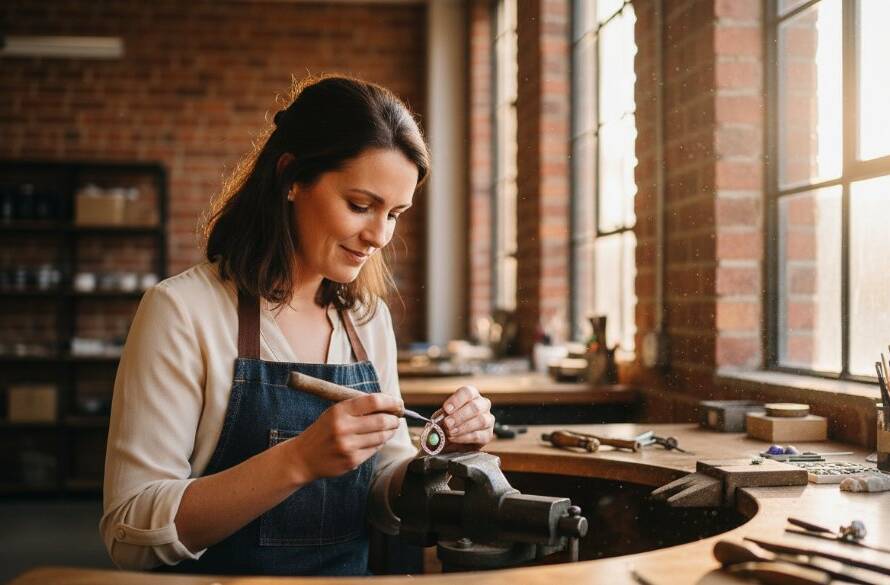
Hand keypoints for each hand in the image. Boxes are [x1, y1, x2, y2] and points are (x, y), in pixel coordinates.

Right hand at [285, 393, 401, 482]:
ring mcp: (348, 446)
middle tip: (397, 418)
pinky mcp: (351, 461)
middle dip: (394, 419)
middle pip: (382, 420)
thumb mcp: (334, 412)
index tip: (398, 403)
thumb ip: (358, 408)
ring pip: (381, 436)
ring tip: (390, 428)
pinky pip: (374, 450)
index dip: (390, 401)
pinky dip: (380, 443)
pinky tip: (377, 440)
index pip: (373, 401)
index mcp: (339, 411)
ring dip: (390, 431)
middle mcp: (343, 428)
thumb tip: (390, 405)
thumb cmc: (323, 431)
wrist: (303, 457)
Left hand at [438, 385, 494, 450]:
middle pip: (475, 407)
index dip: (457, 400)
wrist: (453, 440)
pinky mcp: (488, 435)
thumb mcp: (443, 416)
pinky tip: (454, 438)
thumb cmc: (448, 424)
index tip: (446, 409)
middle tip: (447, 423)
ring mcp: (488, 420)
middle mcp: (483, 405)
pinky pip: (479, 435)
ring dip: (463, 427)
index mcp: (472, 396)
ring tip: (450, 432)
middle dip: (460, 416)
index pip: (468, 392)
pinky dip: (464, 437)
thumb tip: (442, 418)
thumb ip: (442, 416)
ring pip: (481, 421)